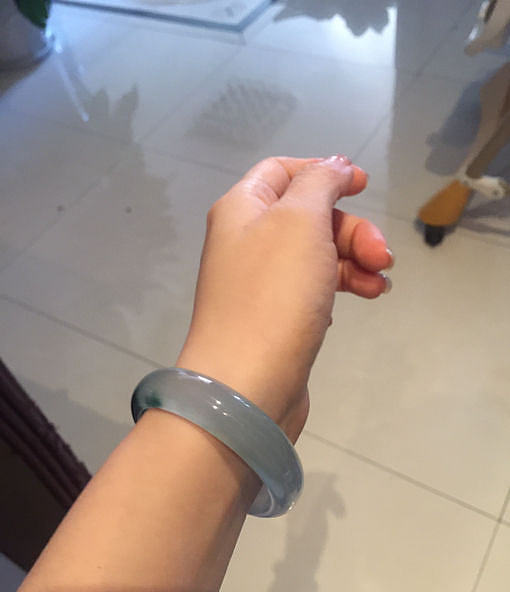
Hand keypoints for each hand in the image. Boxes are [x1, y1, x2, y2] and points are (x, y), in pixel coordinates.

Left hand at [177, 156, 392, 441]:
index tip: (362, 185)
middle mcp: (247, 242)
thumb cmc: (273, 294)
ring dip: (354, 259)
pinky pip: (315, 288)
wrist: (247, 385)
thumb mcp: (299, 220)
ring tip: (379, 283)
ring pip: (317, 254)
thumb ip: (320, 183)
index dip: (323, 171)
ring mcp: (261, 283)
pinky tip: (365, 297)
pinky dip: (342, 286)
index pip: (281, 171)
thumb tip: (335, 166)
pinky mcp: (278, 318)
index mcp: (242, 209)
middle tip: (382, 255)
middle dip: (350, 229)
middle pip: (307, 215)